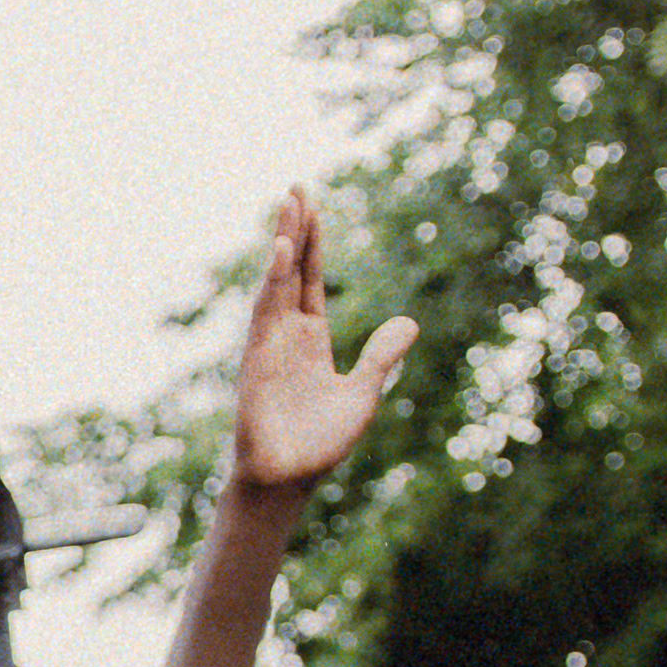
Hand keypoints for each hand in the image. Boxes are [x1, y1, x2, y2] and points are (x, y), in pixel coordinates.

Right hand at [230, 188, 416, 493]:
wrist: (289, 481)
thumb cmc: (319, 444)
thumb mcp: (364, 393)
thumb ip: (380, 356)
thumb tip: (409, 321)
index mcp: (310, 339)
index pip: (311, 279)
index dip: (315, 242)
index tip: (312, 205)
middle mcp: (286, 335)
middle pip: (292, 270)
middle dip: (295, 228)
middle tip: (297, 186)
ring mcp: (269, 345)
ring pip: (277, 281)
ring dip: (284, 243)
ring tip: (290, 204)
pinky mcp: (257, 360)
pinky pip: (265, 312)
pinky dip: (274, 280)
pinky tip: (283, 251)